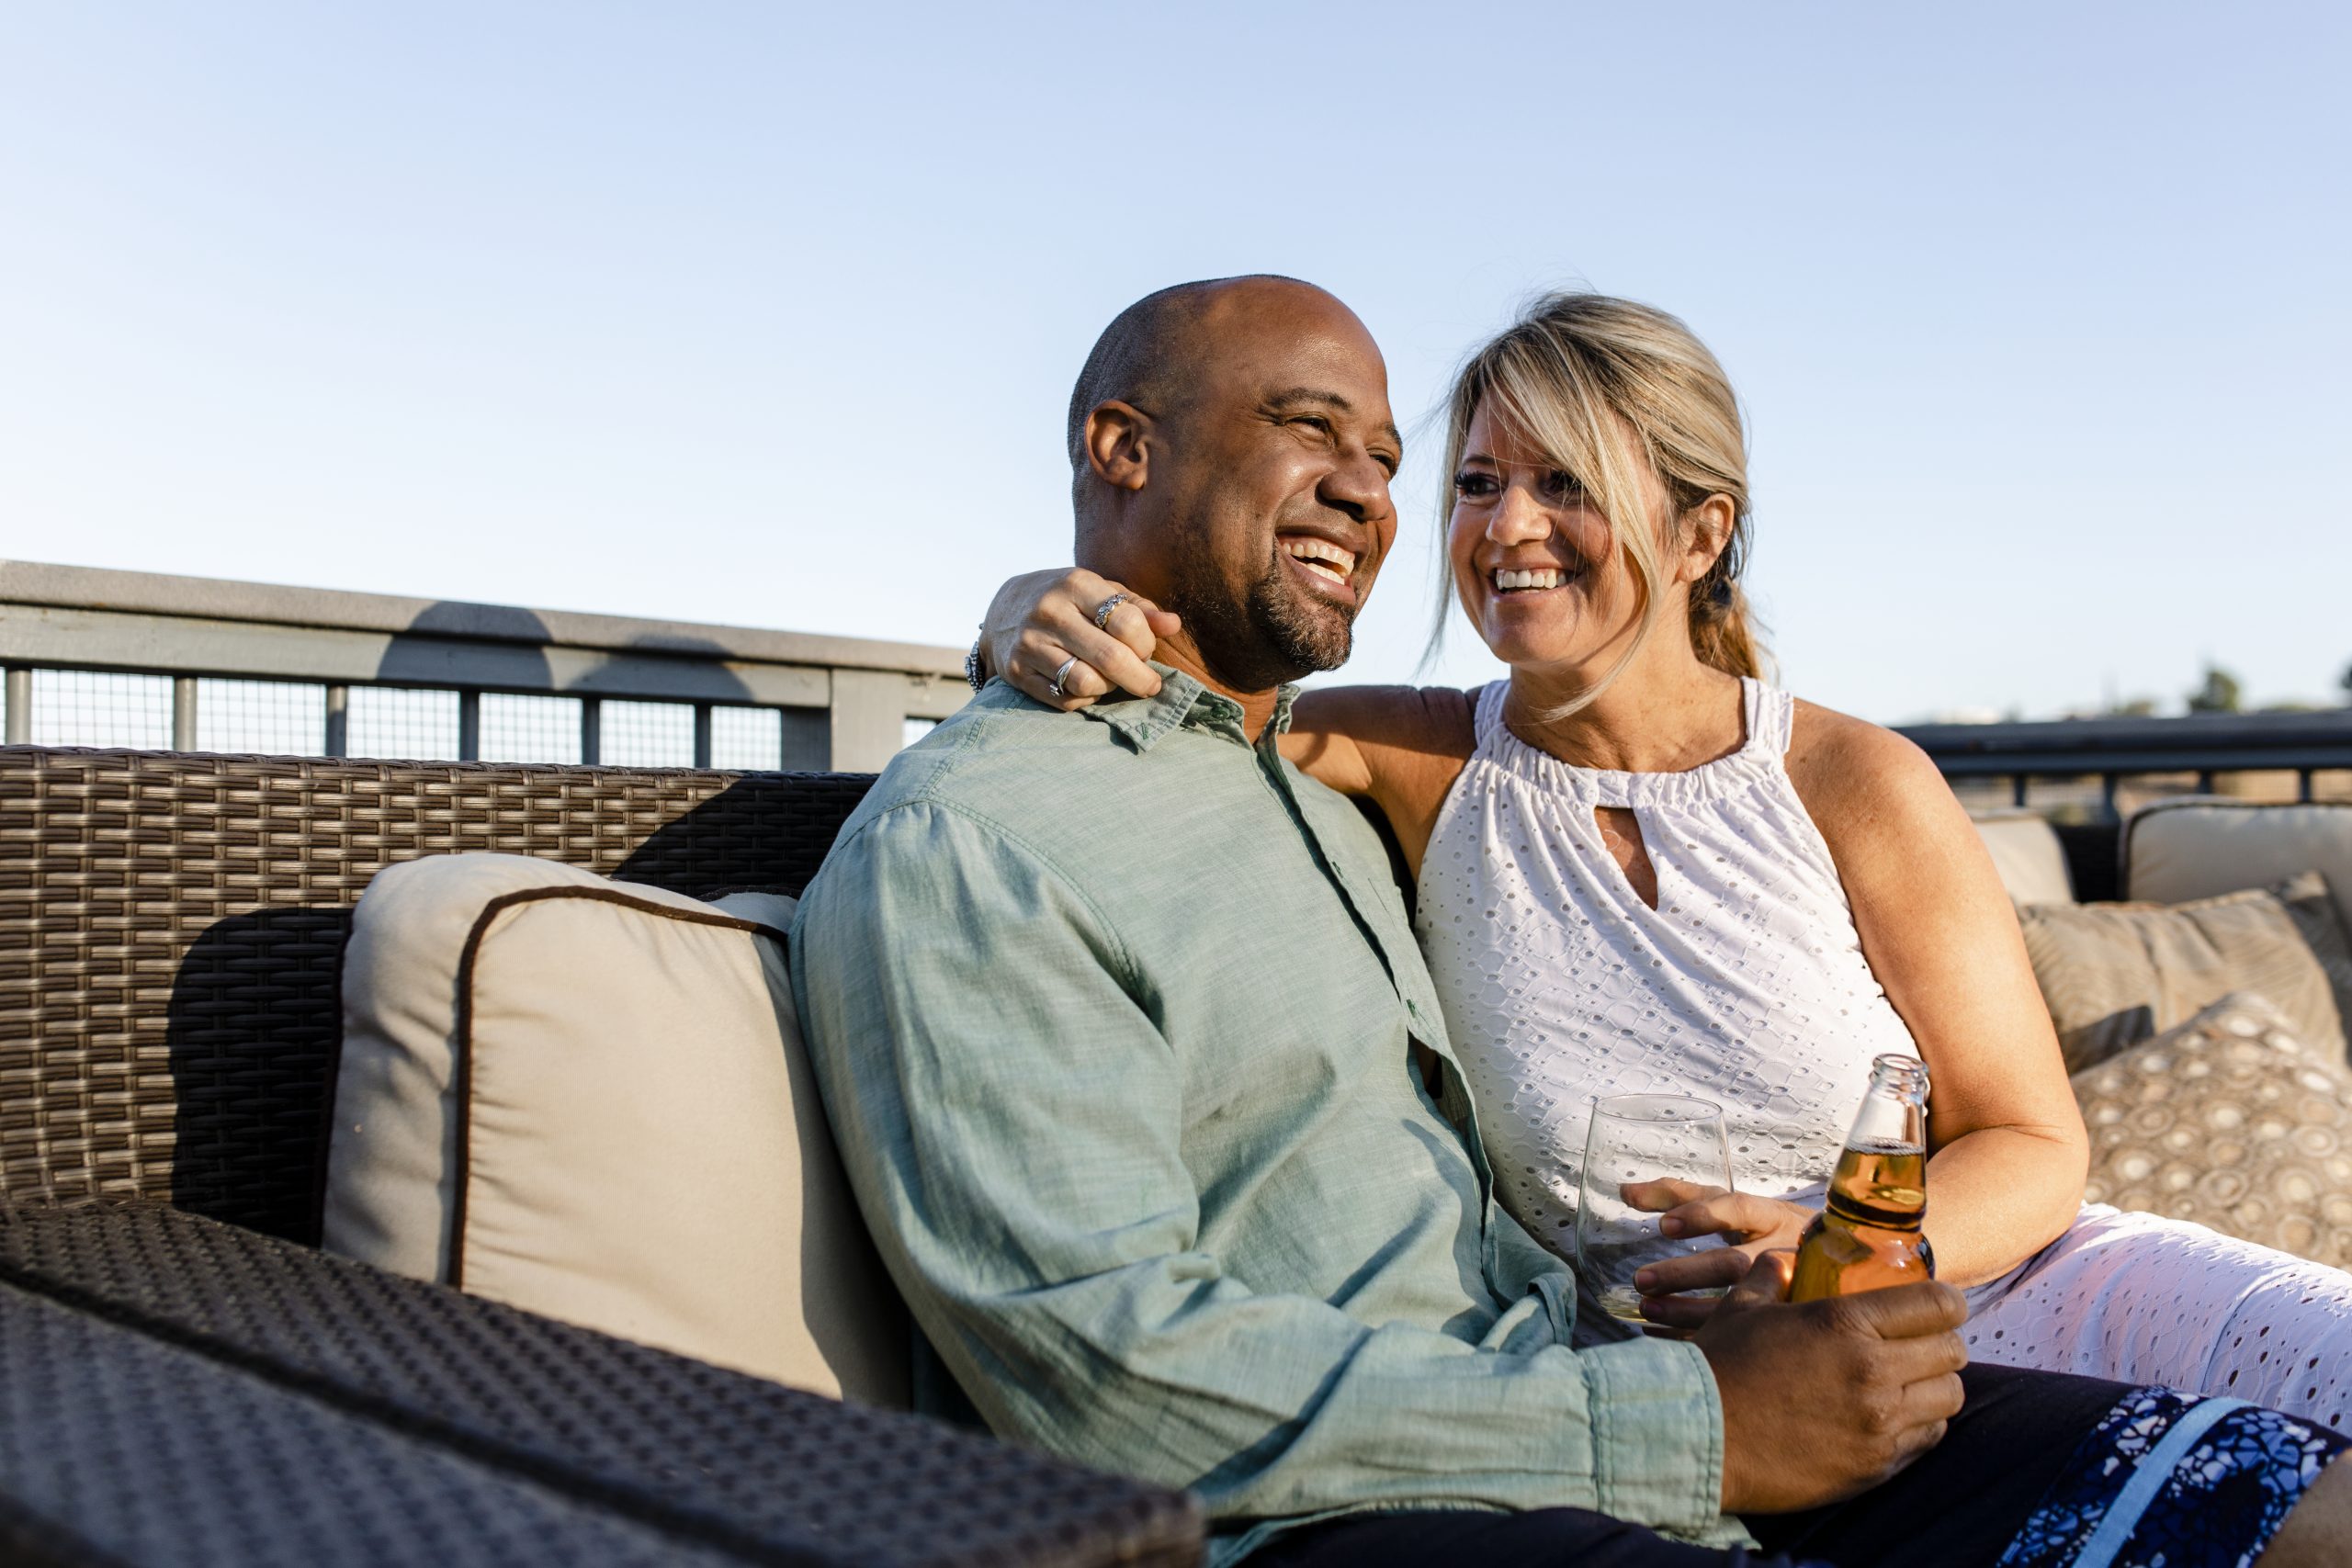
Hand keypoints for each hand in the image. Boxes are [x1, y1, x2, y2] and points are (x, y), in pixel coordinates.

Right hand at [980, 568, 1180, 710]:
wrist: (1003, 609)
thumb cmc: (1068, 601)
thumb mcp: (1101, 592)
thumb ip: (1139, 609)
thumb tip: (1174, 625)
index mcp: (1075, 584)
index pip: (1127, 622)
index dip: (1146, 643)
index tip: (1147, 651)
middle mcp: (1049, 612)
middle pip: (1110, 657)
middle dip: (1141, 678)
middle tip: (1150, 684)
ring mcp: (1029, 643)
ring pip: (1087, 682)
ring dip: (1110, 688)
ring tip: (1113, 680)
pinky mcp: (1017, 672)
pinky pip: (1064, 700)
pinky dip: (1085, 698)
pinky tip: (1088, 686)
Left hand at [1621, 1180, 1813, 1330]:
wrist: (1842, 1268)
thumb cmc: (1769, 1230)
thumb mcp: (1734, 1206)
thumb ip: (1679, 1195)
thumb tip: (1625, 1191)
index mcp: (1770, 1215)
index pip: (1739, 1209)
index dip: (1703, 1215)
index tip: (1664, 1225)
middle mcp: (1782, 1251)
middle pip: (1734, 1263)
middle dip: (1686, 1274)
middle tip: (1642, 1280)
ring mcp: (1788, 1291)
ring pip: (1738, 1305)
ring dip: (1687, 1311)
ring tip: (1647, 1308)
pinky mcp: (1784, 1325)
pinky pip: (1737, 1333)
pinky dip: (1695, 1334)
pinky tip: (1660, 1333)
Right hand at [1694, 1252, 1967, 1513]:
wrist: (1696, 1439)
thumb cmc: (1717, 1367)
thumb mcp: (1741, 1307)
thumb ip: (1772, 1277)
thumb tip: (1785, 1260)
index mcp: (1845, 1323)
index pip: (1938, 1305)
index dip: (1944, 1301)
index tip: (1935, 1305)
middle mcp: (1873, 1372)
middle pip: (1953, 1352)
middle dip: (1941, 1342)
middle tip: (1918, 1343)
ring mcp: (1878, 1424)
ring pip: (1949, 1398)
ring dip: (1934, 1386)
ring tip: (1908, 1382)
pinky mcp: (1874, 1466)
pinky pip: (1926, 1440)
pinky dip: (1918, 1425)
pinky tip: (1888, 1417)